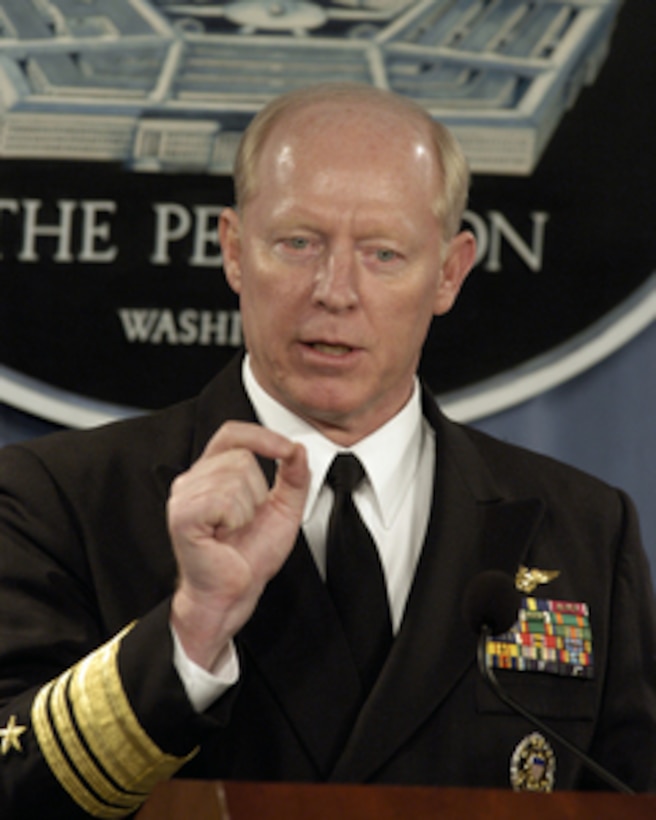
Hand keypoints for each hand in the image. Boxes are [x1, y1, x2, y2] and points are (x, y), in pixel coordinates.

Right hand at [168, 421, 308, 669]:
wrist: (233, 592)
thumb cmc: (248, 555)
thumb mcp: (283, 510)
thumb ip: (294, 478)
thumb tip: (297, 450)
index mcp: (212, 472)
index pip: (233, 434)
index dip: (261, 436)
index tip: (286, 450)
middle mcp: (193, 479)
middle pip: (240, 458)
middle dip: (257, 492)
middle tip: (245, 521)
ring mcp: (184, 496)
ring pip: (234, 478)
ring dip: (247, 510)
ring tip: (234, 530)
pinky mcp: (182, 516)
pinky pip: (224, 500)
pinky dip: (235, 520)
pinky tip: (224, 535)